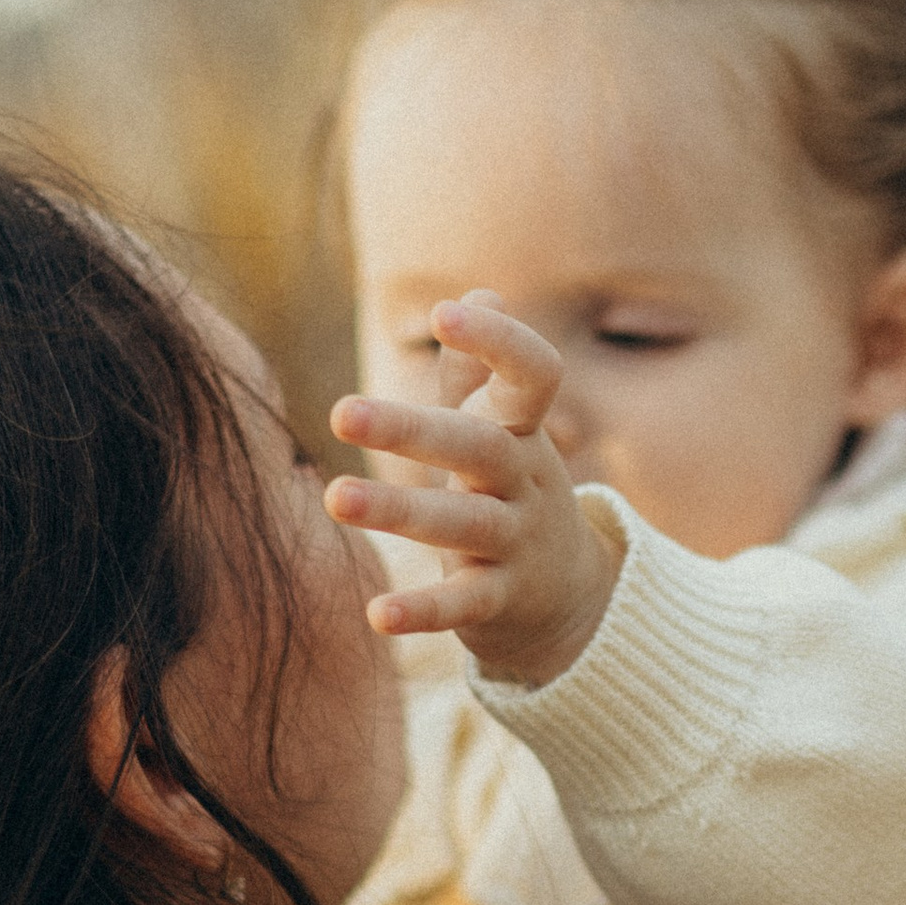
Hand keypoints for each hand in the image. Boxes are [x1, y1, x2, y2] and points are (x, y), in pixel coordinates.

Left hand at [326, 294, 622, 687]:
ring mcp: (518, 542)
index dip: (498, 341)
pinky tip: (377, 614)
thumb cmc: (511, 493)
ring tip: (335, 497)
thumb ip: (479, 372)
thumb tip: (477, 290)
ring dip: (400, 512)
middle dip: (412, 431)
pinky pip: (464, 604)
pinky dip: (424, 610)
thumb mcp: (502, 432)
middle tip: (341, 412)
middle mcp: (527, 482)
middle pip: (479, 447)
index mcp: (523, 432)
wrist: (570, 597)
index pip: (534, 376)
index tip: (445, 313)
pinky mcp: (502, 601)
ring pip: (465, 524)